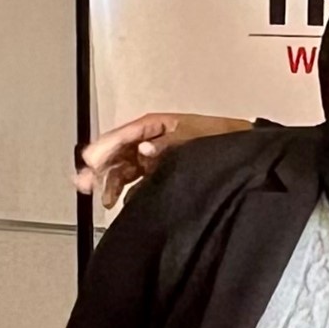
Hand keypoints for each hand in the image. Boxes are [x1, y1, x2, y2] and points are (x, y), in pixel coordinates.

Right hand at [74, 113, 252, 208]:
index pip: (123, 135)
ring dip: (111, 183)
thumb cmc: (220, 136)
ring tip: (105, 199)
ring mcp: (154, 158)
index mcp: (155, 125)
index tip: (90, 159)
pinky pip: (137, 182)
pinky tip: (122, 201)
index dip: (105, 146)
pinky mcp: (161, 173)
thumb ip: (168, 143)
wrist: (242, 151)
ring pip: (124, 170)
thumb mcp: (193, 136)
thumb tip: (145, 150)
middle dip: (101, 168)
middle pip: (118, 154)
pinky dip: (128, 192)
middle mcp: (151, 141)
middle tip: (86, 183)